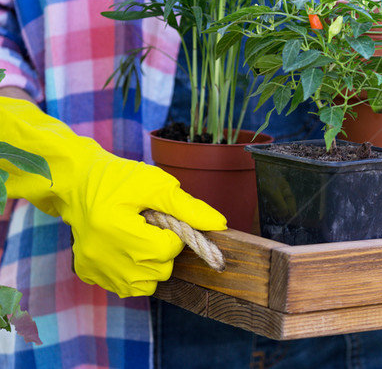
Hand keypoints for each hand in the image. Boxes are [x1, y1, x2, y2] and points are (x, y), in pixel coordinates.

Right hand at [0, 97, 225, 296]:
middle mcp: (101, 255)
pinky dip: (134, 274)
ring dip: (153, 266)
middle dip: (165, 251)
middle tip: (153, 229)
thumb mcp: (156, 184)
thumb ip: (188, 207)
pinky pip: (124, 287)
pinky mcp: (88, 273)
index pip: (166, 250)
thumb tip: (219, 225)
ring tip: (142, 241)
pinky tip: (129, 251)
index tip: (164, 222)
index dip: (174, 235)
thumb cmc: (119, 178)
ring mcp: (93, 268)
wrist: (77, 182)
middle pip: (159, 271)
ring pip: (145, 285)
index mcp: (115, 229)